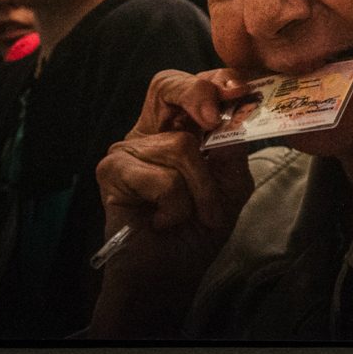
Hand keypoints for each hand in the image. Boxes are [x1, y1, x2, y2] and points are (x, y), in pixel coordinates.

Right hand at [90, 69, 256, 337]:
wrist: (171, 274)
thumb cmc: (199, 227)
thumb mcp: (232, 183)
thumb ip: (234, 147)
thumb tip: (238, 112)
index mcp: (180, 127)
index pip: (193, 85)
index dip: (215, 79)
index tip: (240, 89)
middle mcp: (151, 131)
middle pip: (166, 84)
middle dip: (197, 94)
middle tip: (213, 120)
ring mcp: (128, 148)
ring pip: (180, 146)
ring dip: (201, 190)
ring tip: (193, 214)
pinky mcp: (112, 171)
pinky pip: (162, 177)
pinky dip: (176, 206)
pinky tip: (163, 220)